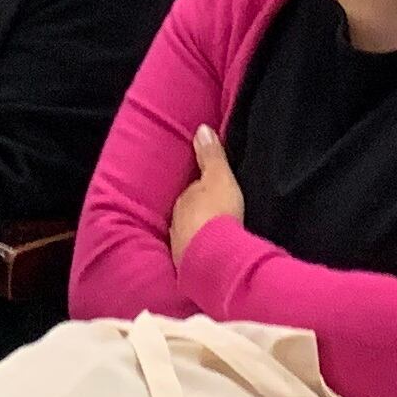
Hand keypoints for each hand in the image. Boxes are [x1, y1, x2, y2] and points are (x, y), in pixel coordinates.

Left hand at [167, 124, 243, 256]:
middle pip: (188, 214)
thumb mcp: (219, 177)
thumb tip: (200, 128)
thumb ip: (211, 155)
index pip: (192, 192)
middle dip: (198, 215)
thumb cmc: (219, 213)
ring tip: (214, 239)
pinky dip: (201, 253)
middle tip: (214, 217)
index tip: (211, 194)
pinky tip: (211, 258)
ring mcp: (180, 246)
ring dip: (199, 235)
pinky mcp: (187, 267)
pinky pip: (194, 256)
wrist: (214, 257)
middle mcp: (176, 222)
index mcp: (185, 199)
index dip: (201, 191)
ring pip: (189, 236)